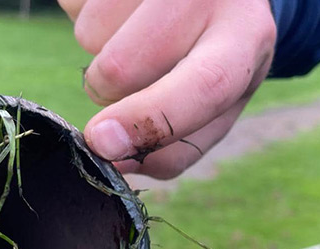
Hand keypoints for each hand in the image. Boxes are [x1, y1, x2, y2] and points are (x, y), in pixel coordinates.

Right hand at [58, 0, 275, 178]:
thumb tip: (115, 163)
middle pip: (121, 66)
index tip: (103, 143)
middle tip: (138, 80)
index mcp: (245, 37)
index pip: (205, 82)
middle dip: (111, 94)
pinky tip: (126, 14)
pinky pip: (74, 6)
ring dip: (100, 54)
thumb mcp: (220, 106)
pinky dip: (91, 21)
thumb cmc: (219, 57)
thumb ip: (177, 148)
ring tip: (140, 37)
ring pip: (89, 36)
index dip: (149, 118)